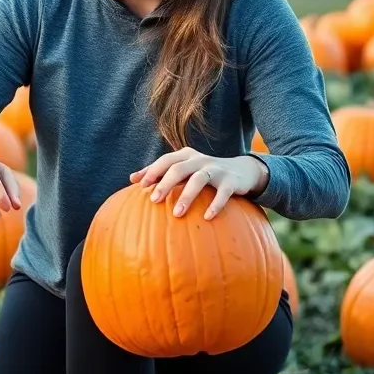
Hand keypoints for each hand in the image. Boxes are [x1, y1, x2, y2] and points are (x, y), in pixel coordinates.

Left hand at [131, 148, 269, 219]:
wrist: (242, 171)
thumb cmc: (203, 172)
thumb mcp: (182, 170)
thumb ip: (159, 173)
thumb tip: (132, 179)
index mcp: (185, 156)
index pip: (166, 160)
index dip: (153, 170)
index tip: (141, 185)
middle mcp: (199, 160)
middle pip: (179, 168)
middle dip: (165, 183)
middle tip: (153, 200)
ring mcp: (216, 169)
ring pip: (199, 180)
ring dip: (186, 196)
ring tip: (176, 214)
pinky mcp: (231, 182)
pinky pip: (222, 193)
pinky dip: (215, 205)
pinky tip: (206, 217)